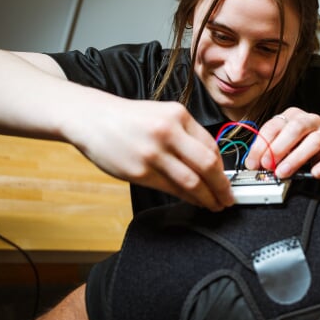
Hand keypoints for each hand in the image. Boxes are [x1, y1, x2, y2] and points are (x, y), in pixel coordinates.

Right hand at [65, 96, 232, 210]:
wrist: (90, 118)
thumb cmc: (130, 119)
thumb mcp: (163, 114)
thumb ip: (187, 135)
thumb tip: (212, 163)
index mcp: (178, 115)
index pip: (212, 146)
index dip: (223, 168)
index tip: (228, 180)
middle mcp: (168, 132)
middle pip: (208, 165)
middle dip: (222, 187)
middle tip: (229, 199)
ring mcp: (153, 153)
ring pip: (191, 182)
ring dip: (208, 198)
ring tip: (214, 205)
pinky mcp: (139, 171)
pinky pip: (171, 189)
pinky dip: (187, 198)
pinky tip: (193, 201)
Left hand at [243, 107, 319, 179]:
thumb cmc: (306, 146)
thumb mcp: (287, 144)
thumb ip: (271, 151)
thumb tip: (253, 164)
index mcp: (293, 117)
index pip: (274, 126)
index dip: (261, 144)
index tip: (253, 162)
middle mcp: (311, 121)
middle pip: (295, 129)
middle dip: (278, 147)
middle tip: (267, 165)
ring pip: (314, 141)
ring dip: (296, 158)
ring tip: (283, 172)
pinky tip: (315, 173)